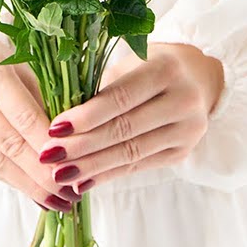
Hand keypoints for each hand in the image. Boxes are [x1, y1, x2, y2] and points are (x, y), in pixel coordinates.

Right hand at [0, 0, 78, 212]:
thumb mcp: (16, 62)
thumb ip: (42, 95)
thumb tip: (71, 140)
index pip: (24, 115)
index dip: (49, 146)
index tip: (75, 167)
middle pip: (8, 143)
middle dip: (41, 174)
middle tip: (70, 195)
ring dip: (26, 185)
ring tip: (54, 200)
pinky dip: (8, 179)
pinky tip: (29, 189)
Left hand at [37, 42, 224, 191]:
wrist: (196, 77)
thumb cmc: (148, 66)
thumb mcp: (127, 65)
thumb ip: (100, 89)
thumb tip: (60, 126)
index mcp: (165, 68)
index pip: (121, 98)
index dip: (86, 116)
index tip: (54, 129)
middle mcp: (183, 99)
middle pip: (125, 129)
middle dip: (83, 146)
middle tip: (49, 157)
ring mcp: (187, 129)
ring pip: (132, 153)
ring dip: (92, 167)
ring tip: (61, 174)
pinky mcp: (183, 151)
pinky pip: (139, 166)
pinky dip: (109, 174)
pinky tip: (84, 181)